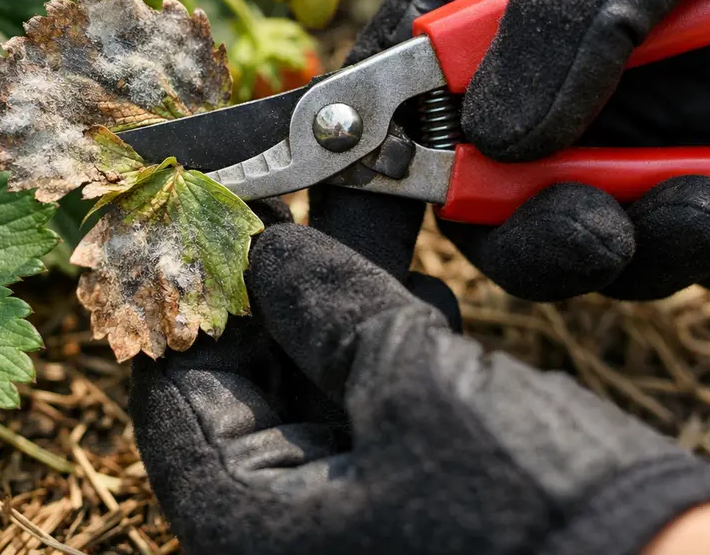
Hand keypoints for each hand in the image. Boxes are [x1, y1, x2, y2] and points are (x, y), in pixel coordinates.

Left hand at [129, 201, 709, 554]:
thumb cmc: (533, 507)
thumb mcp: (414, 385)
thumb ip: (329, 311)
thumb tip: (270, 255)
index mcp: (246, 519)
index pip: (176, 384)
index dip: (199, 286)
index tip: (223, 208)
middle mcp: (284, 527)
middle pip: (247, 377)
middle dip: (281, 277)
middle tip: (302, 188)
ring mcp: (350, 516)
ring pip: (316, 382)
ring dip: (341, 297)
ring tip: (367, 210)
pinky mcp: (414, 500)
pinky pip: (371, 409)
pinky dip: (386, 345)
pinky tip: (421, 295)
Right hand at [355, 0, 709, 300]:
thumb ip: (562, 17)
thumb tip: (493, 142)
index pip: (395, 87)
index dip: (379, 171)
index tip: (387, 252)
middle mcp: (532, 47)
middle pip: (486, 189)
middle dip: (543, 233)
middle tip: (608, 239)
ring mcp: (613, 96)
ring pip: (582, 224)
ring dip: (649, 249)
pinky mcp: (692, 128)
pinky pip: (675, 223)